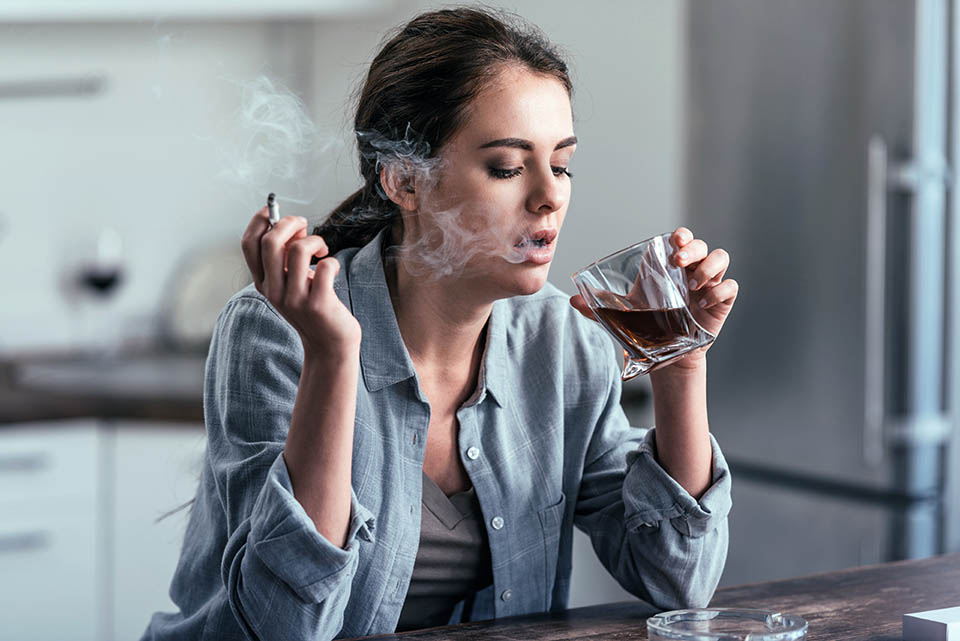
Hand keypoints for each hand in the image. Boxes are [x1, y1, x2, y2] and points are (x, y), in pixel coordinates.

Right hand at [241, 208, 361, 358]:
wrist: (330, 345)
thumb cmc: (313, 307)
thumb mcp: (292, 282)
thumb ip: (287, 256)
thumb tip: (294, 225)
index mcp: (263, 282)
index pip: (249, 244)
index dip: (260, 220)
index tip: (273, 209)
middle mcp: (273, 290)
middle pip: (270, 242)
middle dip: (289, 223)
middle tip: (305, 226)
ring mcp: (295, 299)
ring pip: (299, 250)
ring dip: (315, 240)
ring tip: (322, 250)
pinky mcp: (318, 304)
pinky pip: (325, 266)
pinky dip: (332, 261)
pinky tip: (332, 270)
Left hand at [569, 226, 737, 367]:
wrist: (667, 355)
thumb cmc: (648, 327)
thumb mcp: (623, 316)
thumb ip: (599, 307)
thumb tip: (572, 301)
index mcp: (668, 267)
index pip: (680, 239)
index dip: (680, 236)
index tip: (673, 242)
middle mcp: (690, 271)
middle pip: (700, 245)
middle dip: (693, 248)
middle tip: (679, 261)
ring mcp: (708, 284)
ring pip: (720, 257)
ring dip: (709, 266)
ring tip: (693, 284)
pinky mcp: (721, 302)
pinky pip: (730, 287)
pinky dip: (721, 290)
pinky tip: (705, 302)